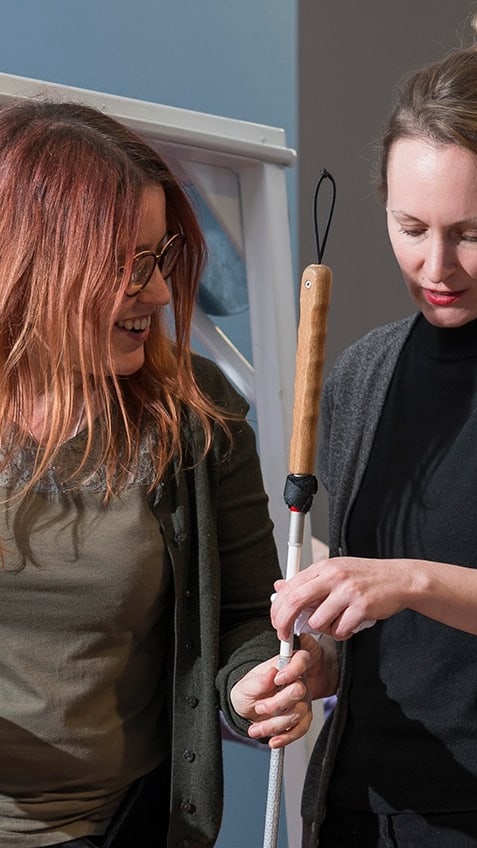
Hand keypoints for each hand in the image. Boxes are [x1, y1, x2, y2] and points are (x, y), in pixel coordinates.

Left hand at [230, 641, 317, 748]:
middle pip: (299, 690)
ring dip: (275, 724)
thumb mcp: (246, 686)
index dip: (293, 670)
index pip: (301, 660)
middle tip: (260, 708)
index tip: (278, 679)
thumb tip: (271, 674)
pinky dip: (287, 737)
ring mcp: (302, 699)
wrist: (248, 710)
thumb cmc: (248, 692)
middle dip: (278, 703)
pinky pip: (302, 728)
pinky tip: (274, 741)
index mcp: (285, 665)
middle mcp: (297, 680)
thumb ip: (259, 681)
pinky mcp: (303, 717)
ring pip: (298, 712)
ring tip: (256, 728)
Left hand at [271, 556, 410, 640]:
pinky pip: (340, 630)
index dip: (278, 608)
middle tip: (284, 635)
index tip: (276, 621)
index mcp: (324, 567)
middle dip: (284, 622)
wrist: (399, 578)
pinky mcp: (362, 608)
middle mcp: (334, 576)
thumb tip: (279, 587)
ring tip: (335, 622)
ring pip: (318, 621)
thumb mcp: (335, 571)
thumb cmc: (365, 576)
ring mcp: (348, 592)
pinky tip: (350, 624)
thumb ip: (309, 581)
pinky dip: (341, 633)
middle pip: (296, 601)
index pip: (290, 587)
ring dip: (323, 629)